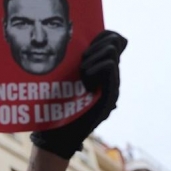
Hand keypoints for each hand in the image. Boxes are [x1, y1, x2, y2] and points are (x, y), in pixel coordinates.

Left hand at [30, 30, 127, 158]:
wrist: (56, 134)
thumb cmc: (56, 106)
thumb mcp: (64, 78)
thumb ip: (73, 62)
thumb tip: (79, 42)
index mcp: (102, 71)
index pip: (114, 40)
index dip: (103, 36)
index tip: (85, 47)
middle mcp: (112, 78)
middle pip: (113, 44)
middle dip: (93, 48)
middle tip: (80, 67)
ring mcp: (113, 87)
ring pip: (111, 53)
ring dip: (91, 60)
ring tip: (81, 78)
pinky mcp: (111, 96)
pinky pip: (109, 66)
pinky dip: (93, 69)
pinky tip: (84, 83)